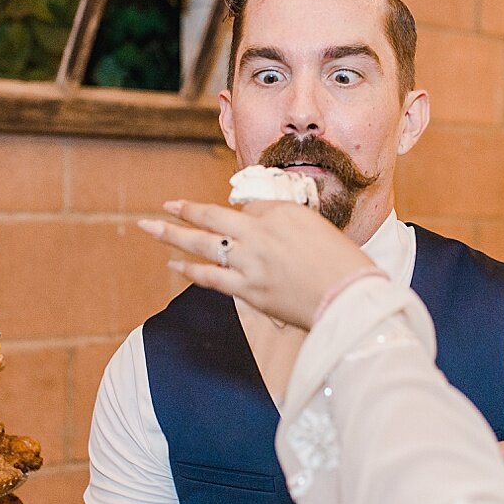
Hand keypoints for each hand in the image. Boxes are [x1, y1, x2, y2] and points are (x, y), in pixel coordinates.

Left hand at [139, 199, 373, 329]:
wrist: (352, 298)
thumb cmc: (345, 265)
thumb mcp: (319, 231)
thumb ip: (288, 226)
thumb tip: (267, 231)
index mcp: (282, 212)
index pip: (251, 206)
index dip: (242, 213)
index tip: (235, 217)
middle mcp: (261, 232)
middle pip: (213, 217)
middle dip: (185, 210)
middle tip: (166, 205)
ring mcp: (251, 262)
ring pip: (202, 244)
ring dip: (173, 235)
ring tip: (151, 227)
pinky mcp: (249, 290)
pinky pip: (211, 277)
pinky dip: (191, 270)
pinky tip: (175, 264)